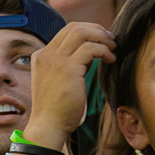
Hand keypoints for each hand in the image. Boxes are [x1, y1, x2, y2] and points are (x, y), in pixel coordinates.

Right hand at [23, 22, 116, 148]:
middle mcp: (46, 54)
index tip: (102, 39)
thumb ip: (67, 64)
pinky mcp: (68, 68)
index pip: (67, 31)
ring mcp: (56, 60)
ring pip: (82, 33)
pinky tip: (111, 60)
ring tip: (113, 48)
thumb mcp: (56, 80)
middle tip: (111, 40)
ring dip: (102, 38)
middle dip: (97, 29)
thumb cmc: (56, 108)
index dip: (88, 30)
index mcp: (42, 56)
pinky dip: (104, 51)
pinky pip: (91, 48)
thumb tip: (89, 51)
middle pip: (75, 27)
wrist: (48, 126)